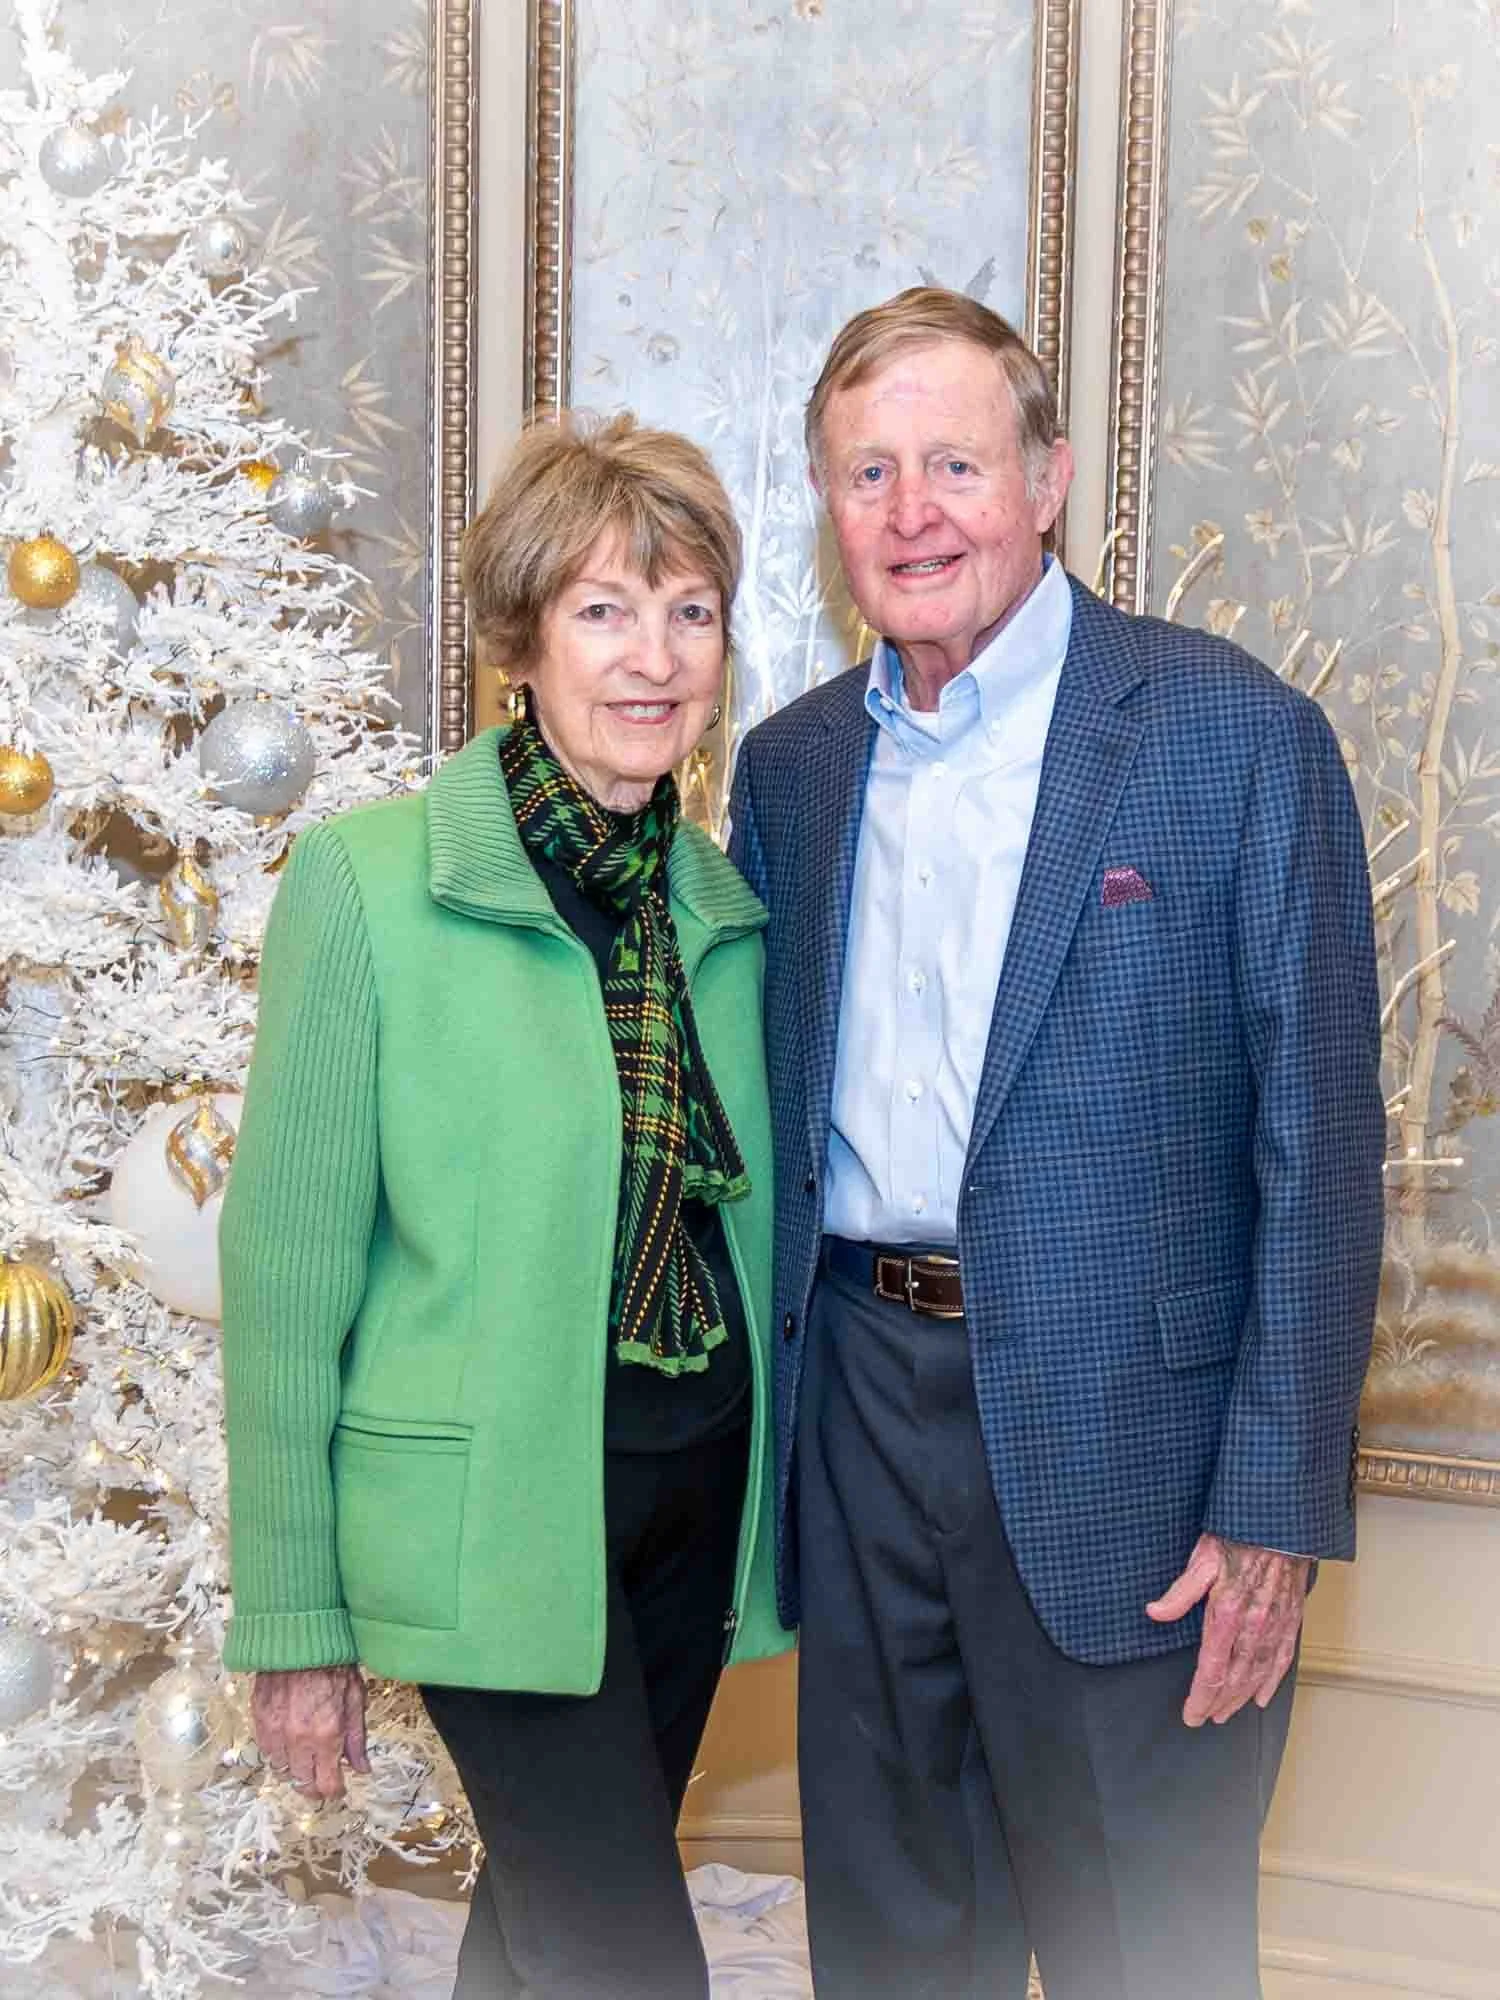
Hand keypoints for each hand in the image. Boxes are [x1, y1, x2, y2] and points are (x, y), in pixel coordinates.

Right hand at [252, 1665, 369, 1799]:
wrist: (302, 1635)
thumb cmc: (334, 1663)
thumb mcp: (355, 1699)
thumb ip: (357, 1738)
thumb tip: (363, 1769)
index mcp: (327, 1735)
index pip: (327, 1784)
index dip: (334, 1791)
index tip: (339, 1788)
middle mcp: (298, 1739)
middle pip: (302, 1783)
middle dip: (315, 1785)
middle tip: (323, 1778)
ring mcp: (275, 1730)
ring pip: (281, 1770)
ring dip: (295, 1770)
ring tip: (306, 1760)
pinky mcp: (259, 1719)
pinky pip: (266, 1750)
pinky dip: (277, 1753)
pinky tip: (288, 1745)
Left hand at [1145, 1534, 1310, 1727]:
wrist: (1280, 1523)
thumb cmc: (1237, 1536)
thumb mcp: (1202, 1559)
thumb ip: (1180, 1592)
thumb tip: (1154, 1612)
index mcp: (1226, 1614)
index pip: (1211, 1670)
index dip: (1200, 1697)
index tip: (1191, 1714)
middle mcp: (1253, 1626)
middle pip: (1234, 1679)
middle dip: (1218, 1703)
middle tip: (1206, 1718)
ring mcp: (1275, 1625)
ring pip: (1258, 1674)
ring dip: (1241, 1697)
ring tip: (1228, 1713)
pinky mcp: (1291, 1620)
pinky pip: (1282, 1658)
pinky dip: (1273, 1681)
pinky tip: (1263, 1696)